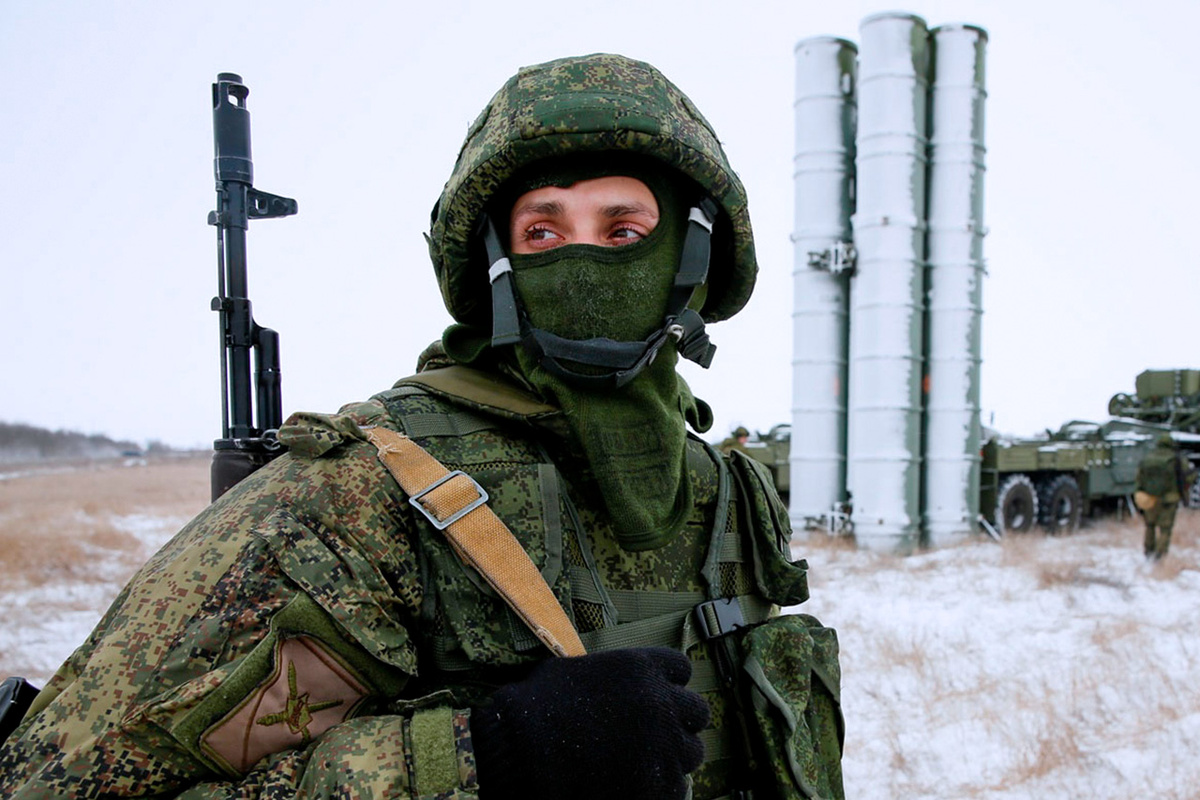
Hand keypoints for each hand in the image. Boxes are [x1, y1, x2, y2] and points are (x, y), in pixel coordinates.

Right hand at [471, 647, 709, 799]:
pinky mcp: (660, 783)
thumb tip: (622, 684)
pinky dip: (660, 786)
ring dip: (672, 755)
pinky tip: (635, 784)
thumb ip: (614, 674)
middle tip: (656, 733)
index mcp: (643, 667)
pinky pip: (677, 786)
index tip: (656, 696)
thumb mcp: (578, 670)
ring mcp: (664, 744)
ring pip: (691, 752)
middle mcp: (662, 701)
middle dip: (679, 721)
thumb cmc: (540, 706)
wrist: (526, 753)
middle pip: (696, 711)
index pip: (681, 668)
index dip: (668, 683)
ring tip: (643, 762)